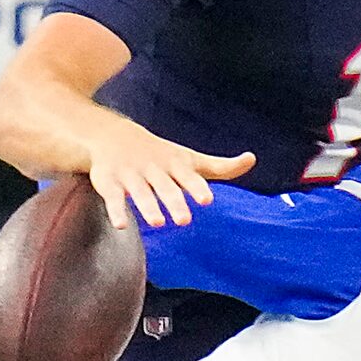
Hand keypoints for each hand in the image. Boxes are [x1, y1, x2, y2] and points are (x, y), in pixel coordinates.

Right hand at [86, 127, 253, 229]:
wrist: (112, 134)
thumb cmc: (160, 154)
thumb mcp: (190, 159)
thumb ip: (221, 166)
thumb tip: (252, 159)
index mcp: (175, 164)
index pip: (188, 177)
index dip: (197, 187)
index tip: (206, 199)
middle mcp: (153, 169)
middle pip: (165, 188)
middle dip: (174, 202)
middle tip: (184, 220)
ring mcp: (130, 175)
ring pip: (140, 192)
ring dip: (148, 206)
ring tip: (158, 222)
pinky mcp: (108, 181)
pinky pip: (112, 197)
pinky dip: (116, 210)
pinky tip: (121, 225)